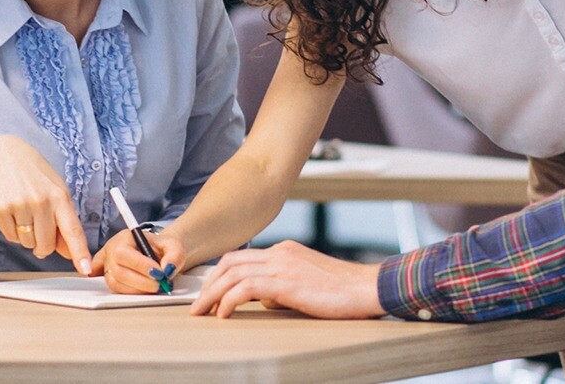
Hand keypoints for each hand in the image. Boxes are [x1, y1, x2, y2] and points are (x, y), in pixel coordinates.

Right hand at [0, 135, 90, 273]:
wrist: (5, 155)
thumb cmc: (35, 176)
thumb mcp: (56, 193)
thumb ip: (64, 222)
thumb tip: (68, 253)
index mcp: (60, 197)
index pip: (72, 230)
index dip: (79, 252)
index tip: (84, 269)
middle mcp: (41, 201)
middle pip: (46, 245)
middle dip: (43, 244)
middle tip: (39, 226)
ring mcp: (20, 205)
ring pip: (28, 243)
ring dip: (27, 236)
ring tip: (25, 213)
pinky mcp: (2, 209)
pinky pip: (11, 237)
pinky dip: (12, 231)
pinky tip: (13, 212)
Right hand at [90, 227, 185, 293]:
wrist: (161, 252)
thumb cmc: (164, 247)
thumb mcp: (174, 246)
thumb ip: (175, 256)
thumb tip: (168, 269)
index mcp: (125, 237)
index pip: (124, 253)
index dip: (140, 265)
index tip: (159, 273)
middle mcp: (112, 250)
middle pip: (119, 271)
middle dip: (142, 282)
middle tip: (160, 284)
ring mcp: (108, 265)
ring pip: (116, 283)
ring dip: (137, 290)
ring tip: (155, 287)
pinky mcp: (110, 277)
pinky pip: (116, 290)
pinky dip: (131, 293)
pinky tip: (141, 290)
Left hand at [189, 240, 384, 318]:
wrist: (368, 287)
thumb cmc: (343, 291)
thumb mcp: (306, 283)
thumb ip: (282, 286)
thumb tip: (263, 300)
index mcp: (284, 250)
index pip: (241, 258)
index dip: (219, 275)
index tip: (207, 292)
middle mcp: (279, 253)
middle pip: (230, 263)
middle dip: (208, 284)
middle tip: (196, 305)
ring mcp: (282, 265)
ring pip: (233, 274)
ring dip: (212, 294)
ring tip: (202, 312)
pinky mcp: (286, 282)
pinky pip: (246, 288)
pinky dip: (229, 300)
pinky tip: (223, 314)